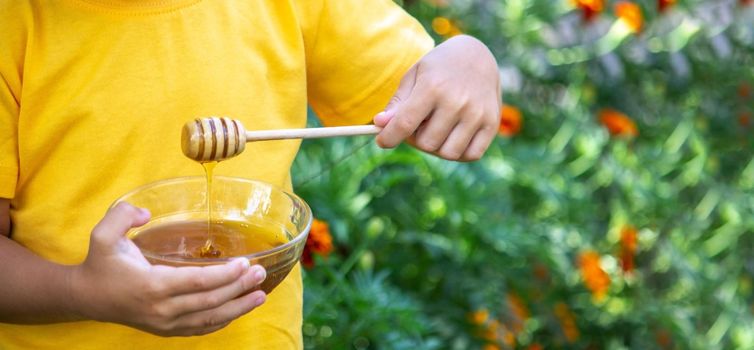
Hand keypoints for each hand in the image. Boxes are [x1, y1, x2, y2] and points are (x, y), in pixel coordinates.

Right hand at [69, 202, 266, 336]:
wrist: (86, 298)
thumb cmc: (100, 263)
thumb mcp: (102, 234)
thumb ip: (122, 216)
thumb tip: (145, 212)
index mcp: (151, 285)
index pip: (196, 282)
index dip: (224, 275)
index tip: (244, 264)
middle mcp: (161, 309)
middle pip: (209, 301)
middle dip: (239, 288)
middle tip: (260, 274)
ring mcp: (165, 323)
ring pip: (209, 319)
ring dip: (238, 308)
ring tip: (260, 295)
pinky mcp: (167, 330)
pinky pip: (200, 328)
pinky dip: (222, 321)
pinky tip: (239, 309)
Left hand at [374, 35, 500, 160]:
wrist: (477, 55)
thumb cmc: (438, 68)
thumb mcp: (414, 76)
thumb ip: (397, 103)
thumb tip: (379, 125)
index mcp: (433, 87)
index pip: (405, 124)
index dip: (389, 138)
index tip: (382, 141)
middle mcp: (457, 102)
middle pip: (426, 143)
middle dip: (416, 139)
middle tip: (418, 124)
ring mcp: (477, 114)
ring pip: (447, 153)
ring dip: (436, 147)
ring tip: (436, 129)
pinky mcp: (491, 124)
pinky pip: (471, 155)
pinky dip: (458, 152)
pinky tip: (452, 137)